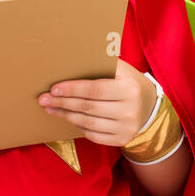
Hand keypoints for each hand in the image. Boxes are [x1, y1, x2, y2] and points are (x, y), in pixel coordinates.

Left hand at [37, 59, 156, 146]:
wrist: (150, 108)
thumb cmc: (129, 83)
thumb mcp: (123, 70)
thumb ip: (103, 63)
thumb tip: (73, 55)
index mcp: (129, 89)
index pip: (94, 89)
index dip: (72, 89)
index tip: (54, 88)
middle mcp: (129, 110)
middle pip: (88, 107)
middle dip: (62, 102)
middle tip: (44, 99)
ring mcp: (126, 128)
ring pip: (88, 123)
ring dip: (65, 115)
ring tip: (50, 108)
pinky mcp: (121, 139)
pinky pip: (93, 135)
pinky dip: (78, 126)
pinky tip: (68, 118)